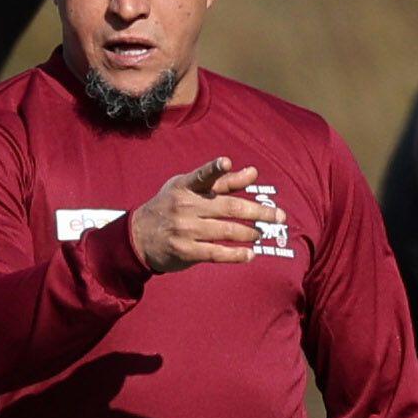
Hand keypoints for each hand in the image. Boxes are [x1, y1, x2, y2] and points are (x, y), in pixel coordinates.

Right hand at [130, 160, 271, 272]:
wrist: (139, 237)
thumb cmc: (170, 207)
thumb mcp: (188, 188)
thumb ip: (223, 181)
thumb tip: (253, 172)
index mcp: (186, 186)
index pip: (202, 176)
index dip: (214, 169)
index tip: (226, 162)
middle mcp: (185, 206)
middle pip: (227, 207)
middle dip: (257, 211)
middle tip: (279, 216)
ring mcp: (185, 229)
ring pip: (225, 231)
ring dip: (249, 233)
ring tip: (261, 234)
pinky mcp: (186, 251)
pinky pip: (216, 253)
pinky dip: (236, 255)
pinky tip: (250, 254)